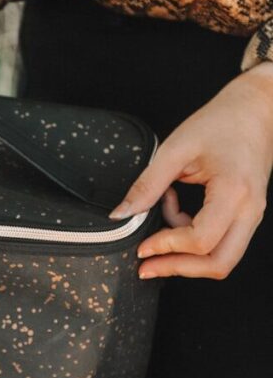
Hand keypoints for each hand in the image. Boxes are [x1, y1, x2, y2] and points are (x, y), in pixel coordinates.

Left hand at [109, 62, 272, 278]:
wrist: (256, 109)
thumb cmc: (221, 122)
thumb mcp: (175, 149)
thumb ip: (147, 185)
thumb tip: (121, 215)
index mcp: (234, 191)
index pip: (201, 240)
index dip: (167, 248)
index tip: (142, 247)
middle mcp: (250, 210)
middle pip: (219, 263)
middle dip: (179, 268)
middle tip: (147, 266)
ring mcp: (252, 215)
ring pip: (222, 258)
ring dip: (186, 254)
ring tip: (160, 228)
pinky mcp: (246, 214)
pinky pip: (222, 242)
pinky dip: (194, 238)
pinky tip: (175, 212)